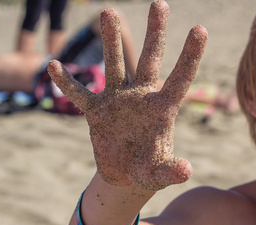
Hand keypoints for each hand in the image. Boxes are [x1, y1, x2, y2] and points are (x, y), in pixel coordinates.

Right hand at [47, 0, 206, 190]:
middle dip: (156, 32)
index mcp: (162, 109)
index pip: (179, 79)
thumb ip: (171, 171)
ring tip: (108, 12)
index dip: (189, 56)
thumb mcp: (159, 174)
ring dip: (111, 41)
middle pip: (150, 60)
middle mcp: (141, 98)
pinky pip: (80, 94)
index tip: (200, 28)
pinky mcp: (97, 111)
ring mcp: (118, 101)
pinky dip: (68, 82)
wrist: (125, 176)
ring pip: (115, 65)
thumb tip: (186, 169)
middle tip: (160, 3)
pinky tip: (54, 65)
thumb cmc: (148, 171)